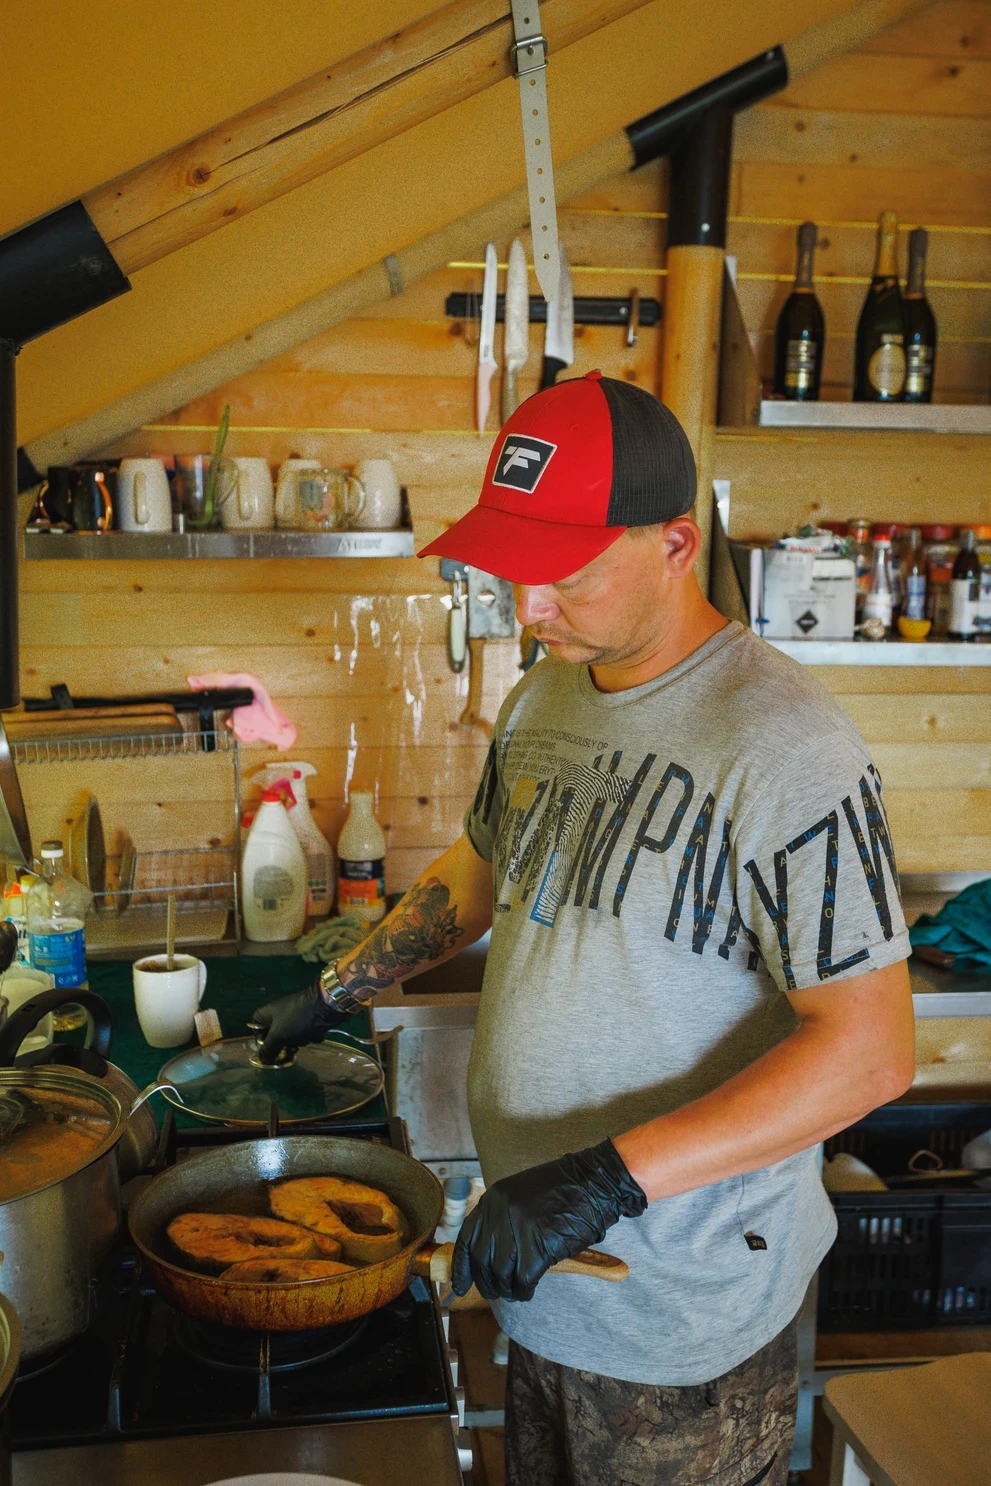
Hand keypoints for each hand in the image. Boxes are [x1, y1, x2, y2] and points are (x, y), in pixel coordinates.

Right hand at [249, 981, 350, 1063]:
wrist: (326, 1006)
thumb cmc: (296, 1019)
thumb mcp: (277, 1036)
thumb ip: (268, 1050)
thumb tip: (263, 1060)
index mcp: (267, 1013)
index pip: (255, 1027)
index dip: (259, 1038)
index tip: (266, 1048)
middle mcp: (280, 1013)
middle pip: (275, 1036)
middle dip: (284, 1043)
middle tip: (288, 1048)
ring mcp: (295, 1016)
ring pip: (291, 1037)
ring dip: (299, 1040)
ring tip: (304, 1036)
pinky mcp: (309, 1020)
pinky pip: (305, 1033)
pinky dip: (310, 1034)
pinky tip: (315, 1031)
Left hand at [452, 1139, 645, 1301]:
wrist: (594, 1183)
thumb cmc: (562, 1192)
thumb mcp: (521, 1197)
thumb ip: (501, 1220)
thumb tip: (486, 1258)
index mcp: (494, 1198)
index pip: (466, 1239)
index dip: (461, 1268)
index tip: (459, 1287)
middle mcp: (501, 1211)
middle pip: (481, 1260)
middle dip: (486, 1283)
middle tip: (495, 1293)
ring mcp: (519, 1227)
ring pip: (500, 1273)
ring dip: (507, 1289)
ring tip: (516, 1292)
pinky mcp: (539, 1245)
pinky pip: (523, 1279)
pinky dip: (524, 1291)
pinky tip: (529, 1291)